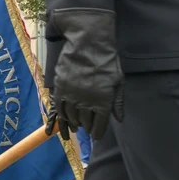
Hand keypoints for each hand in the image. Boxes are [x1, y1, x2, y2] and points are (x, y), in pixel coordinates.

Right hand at [48, 9, 124, 139]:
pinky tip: (65, 117)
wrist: (88, 44)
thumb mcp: (118, 82)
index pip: (100, 125)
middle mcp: (86, 102)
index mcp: (103, 102)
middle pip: (85, 122)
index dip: (98, 132)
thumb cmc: (107, 61)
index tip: (97, 135)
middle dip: (87, 127)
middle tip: (87, 129)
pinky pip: (59, 107)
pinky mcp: (60, 88)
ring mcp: (72, 96)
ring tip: (76, 124)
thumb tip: (119, 119)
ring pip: (71, 116)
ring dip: (74, 122)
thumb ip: (117, 102)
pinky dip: (62, 115)